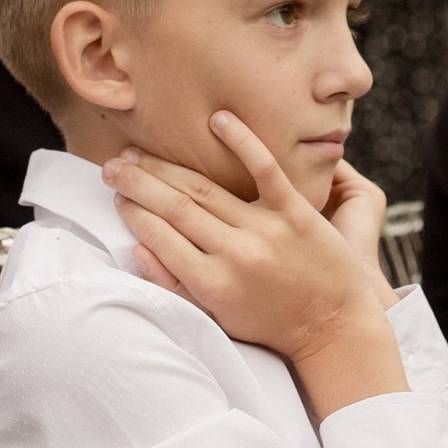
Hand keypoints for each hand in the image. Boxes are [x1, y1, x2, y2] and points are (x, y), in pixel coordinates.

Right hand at [104, 116, 403, 414]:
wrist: (334, 328)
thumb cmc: (271, 323)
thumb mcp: (218, 318)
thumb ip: (176, 286)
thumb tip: (137, 249)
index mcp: (211, 284)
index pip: (159, 237)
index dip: (133, 211)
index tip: (116, 194)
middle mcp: (235, 256)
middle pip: (175, 208)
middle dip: (138, 183)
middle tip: (112, 166)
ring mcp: (266, 231)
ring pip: (205, 190)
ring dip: (166, 167)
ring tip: (139, 153)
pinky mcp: (297, 214)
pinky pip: (265, 169)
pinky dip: (242, 141)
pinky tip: (218, 120)